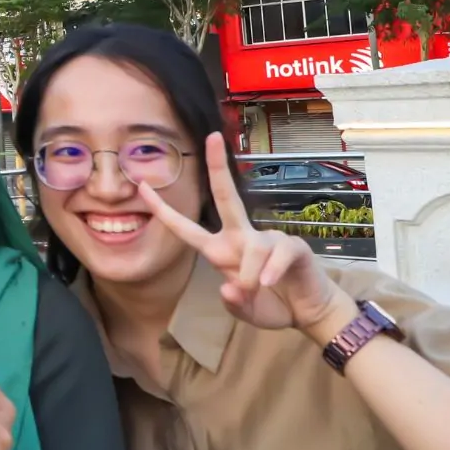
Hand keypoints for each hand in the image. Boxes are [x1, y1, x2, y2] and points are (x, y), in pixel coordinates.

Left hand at [139, 133, 357, 340]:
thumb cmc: (272, 304)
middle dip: (218, 168)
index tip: (141, 185)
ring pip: (253, 247)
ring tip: (259, 290)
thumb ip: (235, 304)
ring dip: (252, 275)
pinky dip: (271, 270)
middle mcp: (241, 238)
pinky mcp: (292, 246)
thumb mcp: (246, 312)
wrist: (308, 311)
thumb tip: (230, 288)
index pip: (186, 229)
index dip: (163, 210)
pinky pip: (278, 253)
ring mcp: (268, 239)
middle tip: (212, 137)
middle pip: (225, 198)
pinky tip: (270, 281)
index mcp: (221, 251)